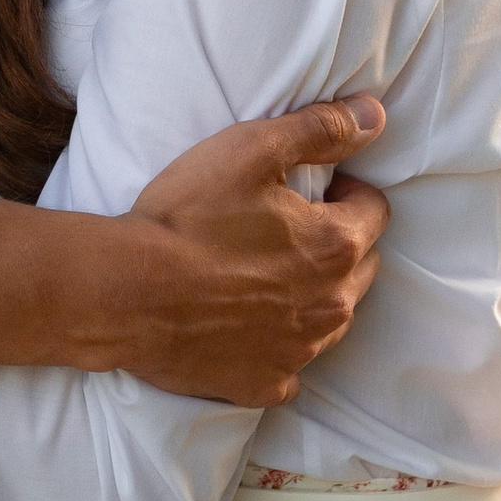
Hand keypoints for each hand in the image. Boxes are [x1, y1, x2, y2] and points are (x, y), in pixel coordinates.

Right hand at [118, 96, 389, 404]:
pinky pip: (290, 369)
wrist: (127, 292)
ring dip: (313, 296)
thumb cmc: (187, 219)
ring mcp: (300, 352)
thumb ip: (320, 129)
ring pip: (332, 319)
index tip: (309, 190)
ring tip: (265, 276)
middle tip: (285, 230)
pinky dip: (277, 349)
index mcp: (337, 245)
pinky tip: (245, 330)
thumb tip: (374, 115)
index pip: (374, 211)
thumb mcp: (251, 149)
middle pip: (362, 267)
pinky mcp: (265, 384)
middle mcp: (332, 305)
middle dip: (337, 245)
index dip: (345, 192)